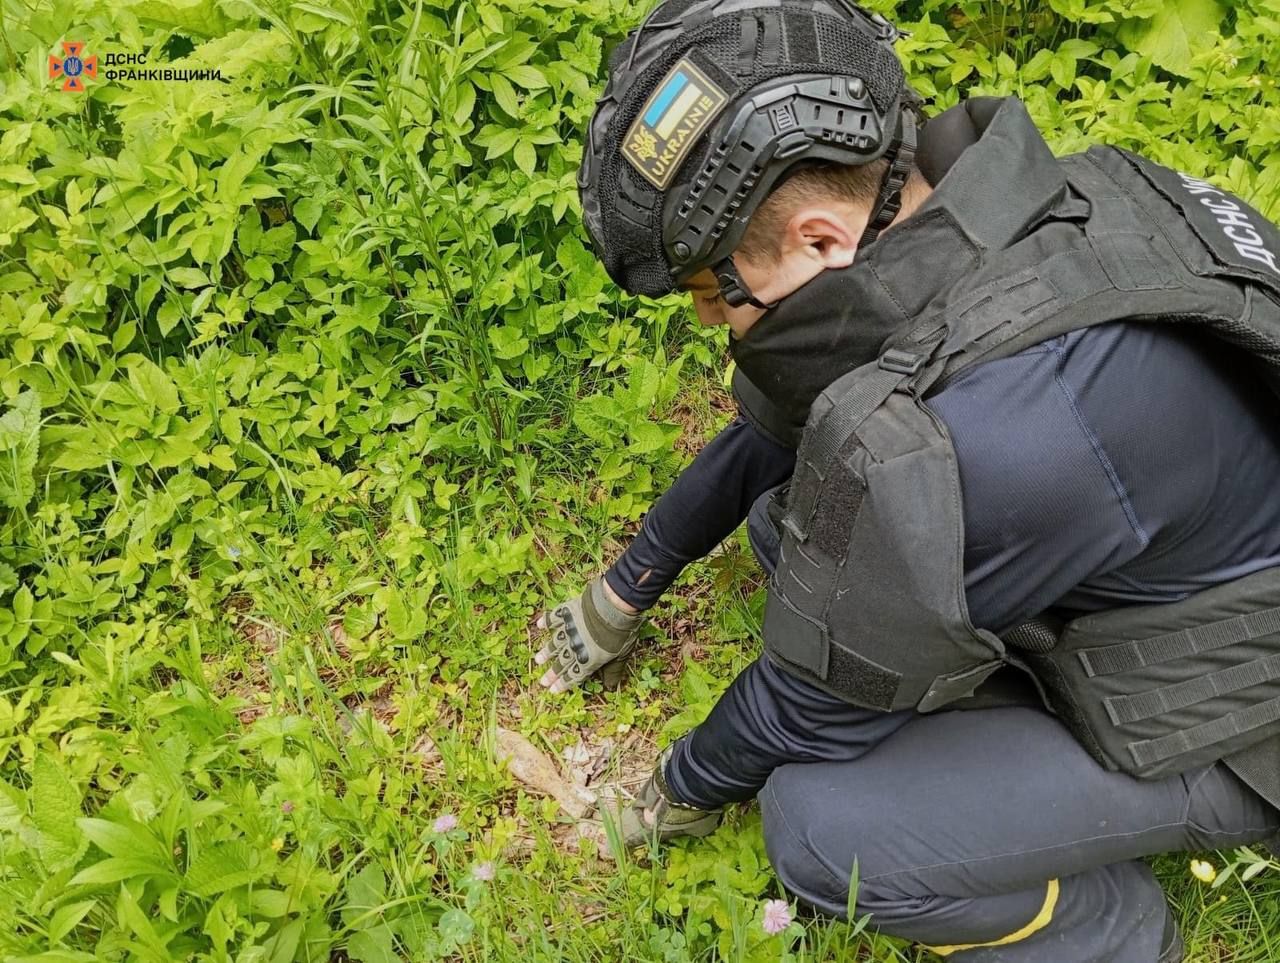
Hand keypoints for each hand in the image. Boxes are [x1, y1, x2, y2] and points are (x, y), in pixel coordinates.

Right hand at [534, 575, 644, 692]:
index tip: (552, 690)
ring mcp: (569, 630)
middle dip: (552, 674)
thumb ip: (613, 672)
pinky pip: (553, 619)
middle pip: (561, 663)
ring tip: (538, 660)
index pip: (573, 675)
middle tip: (542, 681)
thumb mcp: (621, 657)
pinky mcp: (568, 613)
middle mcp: (575, 647)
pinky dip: (546, 621)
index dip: (563, 684)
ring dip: (546, 652)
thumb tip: (610, 687)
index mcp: (588, 660)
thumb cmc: (621, 633)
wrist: (614, 607)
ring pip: (554, 644)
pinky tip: (539, 626)